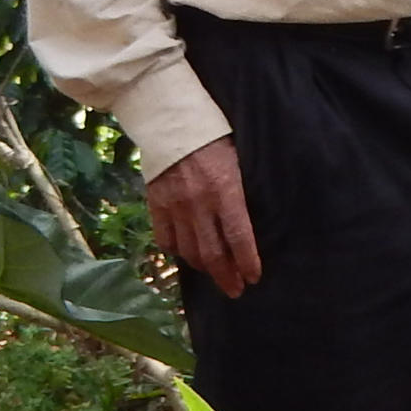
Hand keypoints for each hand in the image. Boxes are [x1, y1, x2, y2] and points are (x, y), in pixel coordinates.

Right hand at [146, 136, 261, 295]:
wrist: (171, 120)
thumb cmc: (215, 136)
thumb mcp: (239, 159)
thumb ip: (241, 191)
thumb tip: (251, 220)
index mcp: (225, 190)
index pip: (239, 237)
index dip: (247, 262)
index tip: (253, 278)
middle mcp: (199, 204)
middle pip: (213, 253)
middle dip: (226, 276)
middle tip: (235, 290)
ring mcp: (175, 207)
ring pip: (189, 251)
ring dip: (204, 267)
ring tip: (214, 273)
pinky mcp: (156, 205)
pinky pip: (166, 239)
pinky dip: (177, 251)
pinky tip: (186, 254)